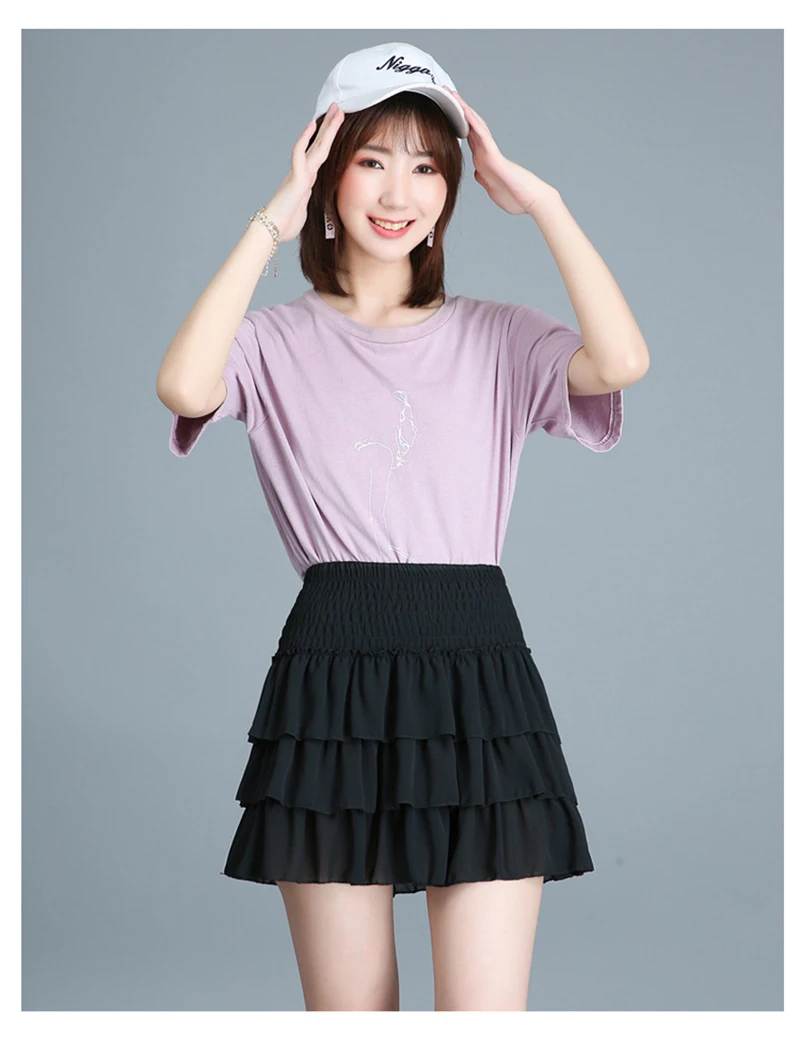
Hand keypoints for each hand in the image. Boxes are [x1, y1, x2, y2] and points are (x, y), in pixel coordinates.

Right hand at [265, 102, 345, 241]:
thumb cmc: (286, 222)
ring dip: (326, 128)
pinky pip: (300, 154)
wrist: (273, 230)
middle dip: (330, 127)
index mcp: (308, 179)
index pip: (321, 155)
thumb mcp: (305, 210)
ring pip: (316, 146)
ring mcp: (300, 173)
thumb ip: (309, 200)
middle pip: (321, 145)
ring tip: (335, 111)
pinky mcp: (296, 179)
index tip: (337, 125)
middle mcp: (304, 172)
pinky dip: (305, 139)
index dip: (329, 140)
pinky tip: (311, 126)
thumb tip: (310, 201)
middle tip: (338, 108)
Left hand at [442, 86, 559, 215]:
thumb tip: (478, 172)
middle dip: (458, 111)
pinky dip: (473, 123)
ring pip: (475, 127)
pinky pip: (482, 136)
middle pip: (470, 127)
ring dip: (464, 110)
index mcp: (484, 161)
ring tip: (452, 95)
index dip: (457, 124)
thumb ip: (485, 178)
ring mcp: (491, 153)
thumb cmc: (515, 197)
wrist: (532, 201)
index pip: (468, 138)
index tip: (446, 113)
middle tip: (446, 94)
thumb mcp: (492, 188)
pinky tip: (465, 111)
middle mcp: (487, 154)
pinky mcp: (495, 157)